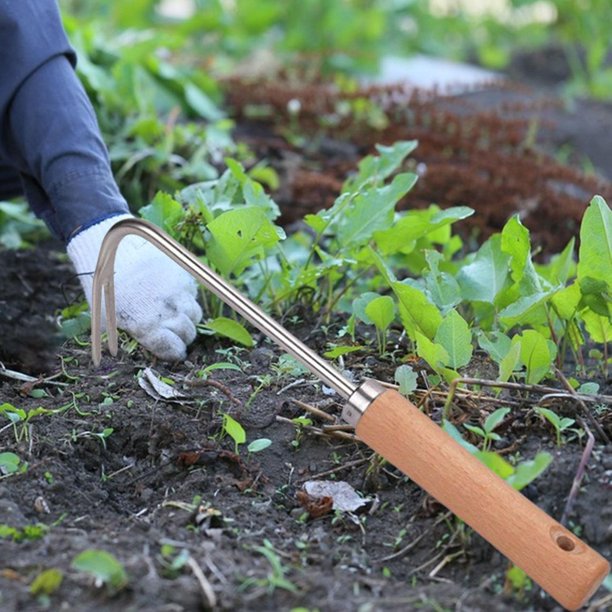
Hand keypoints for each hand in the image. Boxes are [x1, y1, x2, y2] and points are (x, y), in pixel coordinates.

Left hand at [67, 214, 202, 360]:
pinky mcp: (184, 275)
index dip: (175, 352)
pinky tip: (174, 294)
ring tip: (176, 313)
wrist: (114, 247)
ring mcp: (178, 292)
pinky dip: (188, 297)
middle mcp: (166, 310)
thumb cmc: (105, 285)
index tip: (175, 352)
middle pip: (188, 333)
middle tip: (175, 333)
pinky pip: (194, 294)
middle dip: (183, 336)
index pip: (173, 348)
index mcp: (145, 324)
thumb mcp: (106, 315)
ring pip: (195, 314)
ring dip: (188, 318)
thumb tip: (134, 353)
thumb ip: (126, 335)